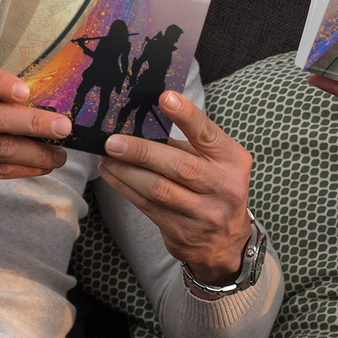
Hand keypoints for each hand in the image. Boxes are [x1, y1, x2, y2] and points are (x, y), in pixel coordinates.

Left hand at [98, 91, 252, 283]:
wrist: (225, 240)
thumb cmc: (215, 187)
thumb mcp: (215, 162)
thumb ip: (188, 144)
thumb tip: (143, 121)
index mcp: (232, 160)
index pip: (208, 134)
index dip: (187, 116)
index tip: (165, 97)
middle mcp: (222, 186)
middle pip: (179, 166)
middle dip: (142, 152)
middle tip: (113, 141)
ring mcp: (203, 212)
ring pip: (158, 189)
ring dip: (126, 171)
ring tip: (106, 157)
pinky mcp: (181, 230)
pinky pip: (147, 206)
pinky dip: (125, 188)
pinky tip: (112, 174)